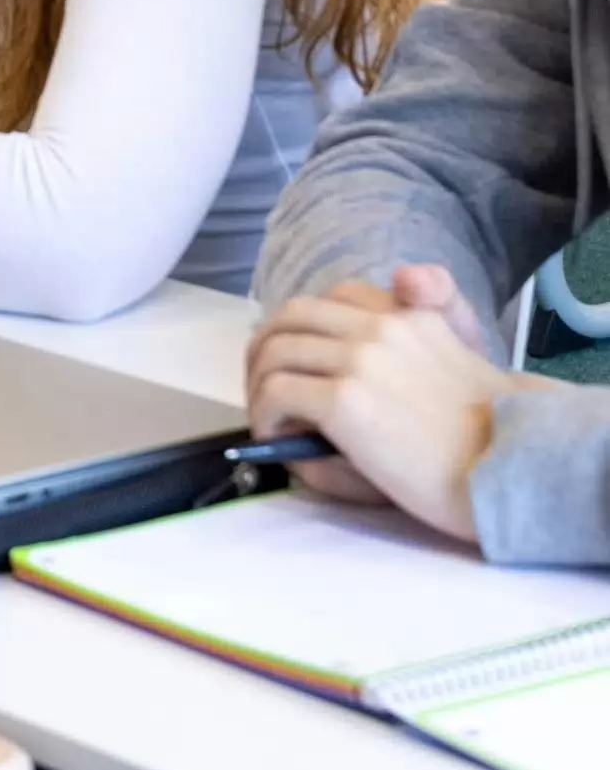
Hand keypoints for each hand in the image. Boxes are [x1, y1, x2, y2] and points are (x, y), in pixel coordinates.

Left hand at [245, 275, 513, 542]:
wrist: (509, 473)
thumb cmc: (484, 438)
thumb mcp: (450, 368)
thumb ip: (400, 349)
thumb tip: (341, 365)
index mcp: (410, 316)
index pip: (339, 296)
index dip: (307, 323)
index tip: (299, 350)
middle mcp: (381, 327)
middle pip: (293, 316)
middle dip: (268, 346)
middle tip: (264, 382)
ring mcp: (359, 360)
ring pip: (275, 350)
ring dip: (260, 382)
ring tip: (270, 417)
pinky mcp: (343, 400)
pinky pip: (276, 392)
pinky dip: (264, 412)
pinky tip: (277, 436)